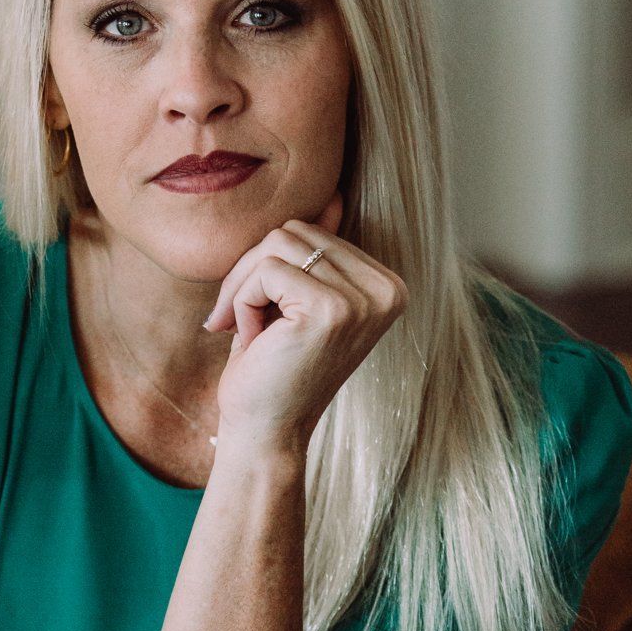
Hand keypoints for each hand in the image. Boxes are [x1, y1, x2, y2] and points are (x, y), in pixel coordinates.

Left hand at [202, 189, 406, 455]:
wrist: (265, 434)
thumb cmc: (274, 372)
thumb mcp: (299, 302)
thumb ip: (321, 254)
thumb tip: (336, 196)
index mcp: (387, 287)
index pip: (313, 232)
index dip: (271, 269)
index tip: (266, 318)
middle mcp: (387, 291)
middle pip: (295, 230)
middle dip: (253, 274)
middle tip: (250, 327)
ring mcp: (364, 300)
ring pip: (277, 244)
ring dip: (246, 289)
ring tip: (257, 335)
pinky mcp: (332, 310)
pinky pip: (266, 271)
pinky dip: (243, 304)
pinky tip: (256, 342)